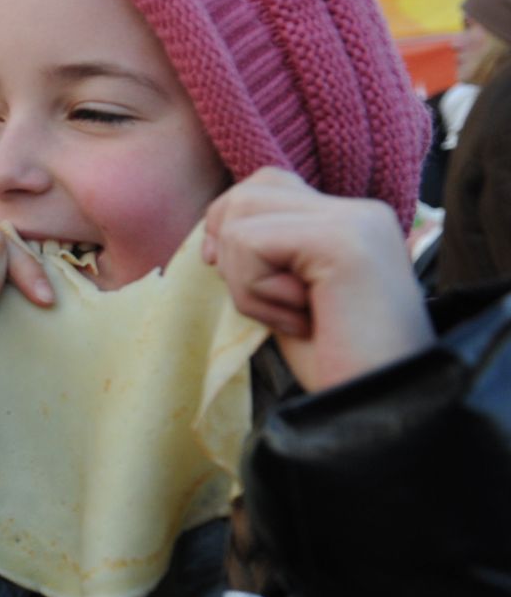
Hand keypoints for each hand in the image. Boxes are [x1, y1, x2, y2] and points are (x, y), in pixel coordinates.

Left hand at [202, 167, 433, 392]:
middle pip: (248, 192)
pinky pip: (250, 242)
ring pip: (241, 216)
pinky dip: (254, 291)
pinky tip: (301, 321)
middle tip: (275, 305)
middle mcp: (360, 211)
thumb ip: (264, 255)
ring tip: (294, 315)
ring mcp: (356, 221)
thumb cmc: (336, 365)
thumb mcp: (287, 297)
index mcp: (351, 221)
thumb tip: (213, 234)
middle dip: (233, 254)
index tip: (232, 276)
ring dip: (245, 280)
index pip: (265, 186)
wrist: (382, 410)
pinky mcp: (343, 240)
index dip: (230, 228)